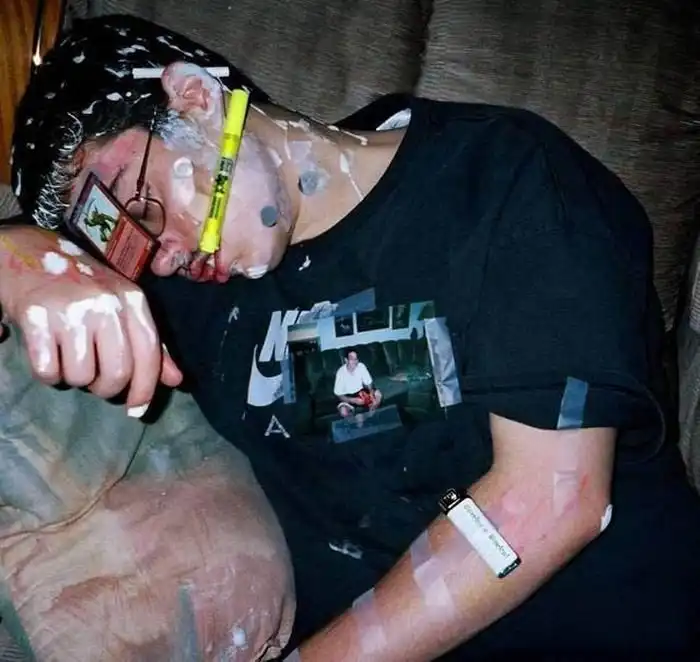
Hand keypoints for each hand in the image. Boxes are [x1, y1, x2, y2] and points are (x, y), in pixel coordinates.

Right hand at [0, 226, 181, 414]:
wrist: (26, 251)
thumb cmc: (81, 284)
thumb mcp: (121, 304)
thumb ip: (150, 342)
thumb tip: (176, 380)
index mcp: (132, 299)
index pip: (149, 354)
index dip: (145, 388)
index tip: (136, 410)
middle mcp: (106, 303)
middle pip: (117, 372)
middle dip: (106, 389)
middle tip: (95, 382)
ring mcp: (70, 309)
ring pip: (81, 376)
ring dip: (74, 379)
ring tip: (70, 358)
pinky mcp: (36, 317)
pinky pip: (48, 371)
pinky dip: (48, 374)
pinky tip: (48, 353)